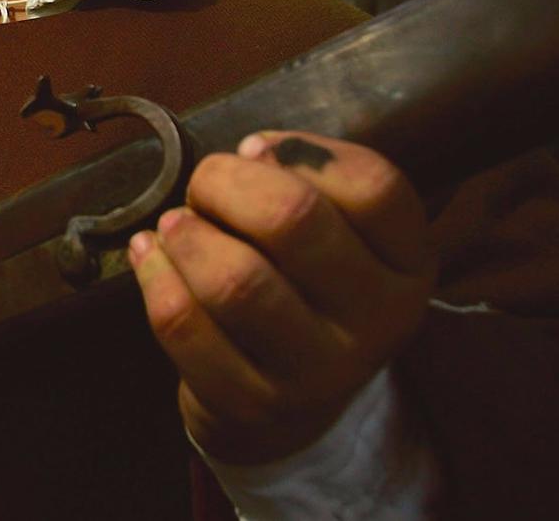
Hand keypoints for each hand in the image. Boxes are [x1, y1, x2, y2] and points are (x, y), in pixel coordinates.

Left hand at [130, 131, 434, 464]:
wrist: (289, 409)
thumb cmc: (303, 287)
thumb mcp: (335, 233)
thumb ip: (305, 179)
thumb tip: (252, 153)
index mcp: (408, 263)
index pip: (374, 186)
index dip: (299, 151)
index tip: (254, 150)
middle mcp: (378, 320)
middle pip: (294, 220)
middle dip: (224, 183)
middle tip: (202, 184)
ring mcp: (319, 372)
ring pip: (235, 280)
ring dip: (187, 236)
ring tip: (173, 224)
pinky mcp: (254, 403)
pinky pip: (185, 324)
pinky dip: (155, 276)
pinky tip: (151, 255)